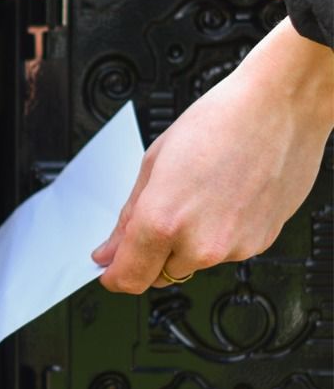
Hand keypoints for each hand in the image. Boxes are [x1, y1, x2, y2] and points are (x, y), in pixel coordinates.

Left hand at [91, 17, 333, 292]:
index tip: (110, 269)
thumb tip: (109, 251)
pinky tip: (223, 200)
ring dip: (186, 245)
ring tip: (199, 197)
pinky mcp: (259, 245)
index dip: (114, 276)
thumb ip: (127, 218)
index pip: (128, 279)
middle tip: (159, 216)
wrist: (278, 108)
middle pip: (158, 276)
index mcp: (164, 221)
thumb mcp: (153, 163)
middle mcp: (200, 244)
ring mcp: (234, 248)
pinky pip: (224, 253)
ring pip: (192, 265)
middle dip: (150, 255)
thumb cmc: (219, 123)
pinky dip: (217, 235)